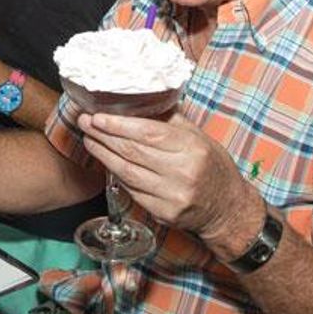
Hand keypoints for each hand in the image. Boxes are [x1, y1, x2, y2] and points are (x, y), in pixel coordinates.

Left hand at [77, 112, 263, 258]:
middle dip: (103, 135)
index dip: (118, 124)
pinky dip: (116, 174)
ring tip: (89, 140)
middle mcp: (182, 173)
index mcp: (192, 149)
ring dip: (103, 154)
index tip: (98, 116)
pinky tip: (106, 162)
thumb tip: (140, 100)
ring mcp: (171, 196)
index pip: (147, 133)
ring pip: (126, 172)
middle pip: (132, 151)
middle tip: (85, 123)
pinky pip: (131, 190)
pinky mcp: (162, 213)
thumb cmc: (212, 167)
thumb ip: (171, 120)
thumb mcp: (199, 138)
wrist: (227, 209)